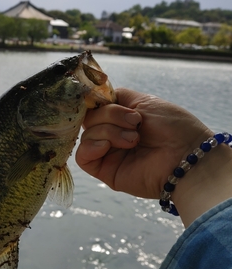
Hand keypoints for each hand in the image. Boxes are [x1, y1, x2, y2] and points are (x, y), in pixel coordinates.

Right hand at [76, 88, 210, 199]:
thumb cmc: (173, 127)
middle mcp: (113, 135)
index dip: (96, 101)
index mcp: (122, 118)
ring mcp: (109, 153)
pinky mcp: (106, 171)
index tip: (105, 98)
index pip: (96, 106)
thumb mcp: (144, 101)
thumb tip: (95, 97)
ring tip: (134, 139)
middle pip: (90, 118)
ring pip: (87, 134)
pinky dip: (92, 146)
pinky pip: (83, 156)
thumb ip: (117, 98)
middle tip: (136, 123)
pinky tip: (107, 145)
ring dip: (109, 131)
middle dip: (110, 115)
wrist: (186, 155)